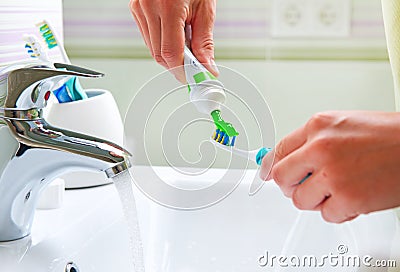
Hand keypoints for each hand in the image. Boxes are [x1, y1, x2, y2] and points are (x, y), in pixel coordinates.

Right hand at [130, 0, 217, 81]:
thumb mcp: (205, 8)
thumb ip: (204, 41)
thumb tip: (206, 66)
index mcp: (167, 6)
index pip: (171, 53)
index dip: (183, 71)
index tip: (195, 79)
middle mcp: (148, 7)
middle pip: (159, 55)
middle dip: (178, 66)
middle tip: (195, 68)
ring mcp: (139, 8)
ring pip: (153, 49)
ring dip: (171, 56)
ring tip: (187, 45)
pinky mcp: (136, 9)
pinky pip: (149, 37)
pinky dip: (163, 44)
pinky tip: (175, 37)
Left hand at [260, 111, 399, 222]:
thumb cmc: (387, 136)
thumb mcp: (342, 125)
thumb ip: (312, 141)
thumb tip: (289, 160)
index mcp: (318, 126)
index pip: (278, 150)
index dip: (268, 166)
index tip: (266, 174)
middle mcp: (321, 148)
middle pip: (281, 177)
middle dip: (290, 186)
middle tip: (304, 186)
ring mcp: (333, 174)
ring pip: (300, 200)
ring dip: (316, 200)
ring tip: (337, 190)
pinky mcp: (348, 198)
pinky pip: (326, 215)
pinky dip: (338, 212)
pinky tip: (353, 198)